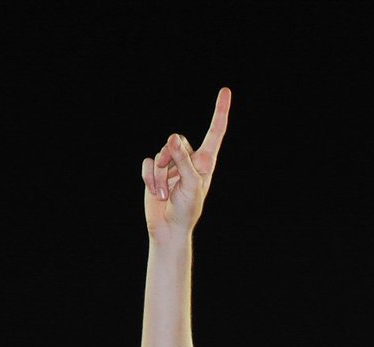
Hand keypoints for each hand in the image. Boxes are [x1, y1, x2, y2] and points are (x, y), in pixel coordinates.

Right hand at [142, 88, 231, 239]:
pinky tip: (155, 193)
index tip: (225, 91)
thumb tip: (172, 138)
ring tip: (165, 194)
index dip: (220, 112)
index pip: (215, 132)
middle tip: (172, 181)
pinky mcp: (155, 171)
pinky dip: (148, 178)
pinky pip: (147, 163)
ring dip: (159, 176)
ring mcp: (171, 165)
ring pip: (159, 154)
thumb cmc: (187, 210)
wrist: (169, 228)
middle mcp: (189, 160)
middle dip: (170, 159)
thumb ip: (183, 161)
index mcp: (205, 162)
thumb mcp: (190, 185)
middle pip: (176, 141)